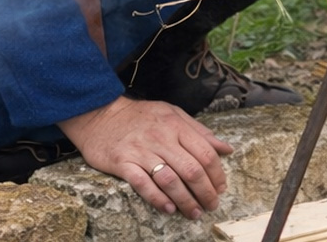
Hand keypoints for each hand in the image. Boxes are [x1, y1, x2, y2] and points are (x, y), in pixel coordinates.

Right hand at [57, 97, 232, 218]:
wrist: (100, 114)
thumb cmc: (140, 116)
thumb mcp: (173, 114)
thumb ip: (199, 131)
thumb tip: (226, 148)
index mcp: (176, 125)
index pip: (205, 153)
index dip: (217, 174)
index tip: (221, 188)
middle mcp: (161, 138)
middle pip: (191, 170)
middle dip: (206, 192)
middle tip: (211, 205)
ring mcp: (141, 151)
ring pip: (170, 180)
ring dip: (185, 200)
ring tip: (194, 212)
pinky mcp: (123, 163)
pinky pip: (143, 184)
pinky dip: (157, 199)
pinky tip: (169, 208)